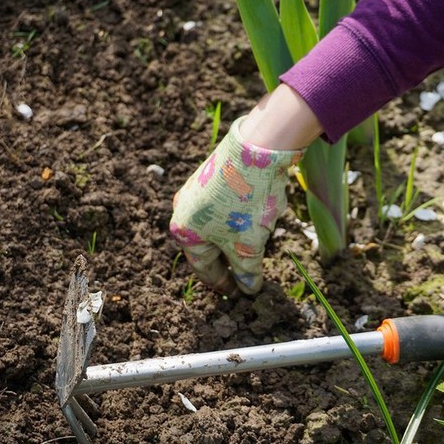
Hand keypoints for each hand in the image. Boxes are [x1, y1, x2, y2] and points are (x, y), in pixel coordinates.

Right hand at [170, 117, 303, 294]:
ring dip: (238, 238)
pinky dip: (241, 218)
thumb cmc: (245, 203)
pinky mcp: (213, 176)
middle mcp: (183, 211)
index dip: (225, 285)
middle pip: (210, 247)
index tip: (240, 295)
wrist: (256, 148)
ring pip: (219, 226)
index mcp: (184, 233)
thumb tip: (249, 289)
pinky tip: (260, 216)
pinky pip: (225, 207)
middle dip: (231, 261)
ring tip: (259, 244)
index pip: (205, 269)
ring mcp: (197, 191)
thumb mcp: (248, 246)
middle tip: (248, 275)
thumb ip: (247, 272)